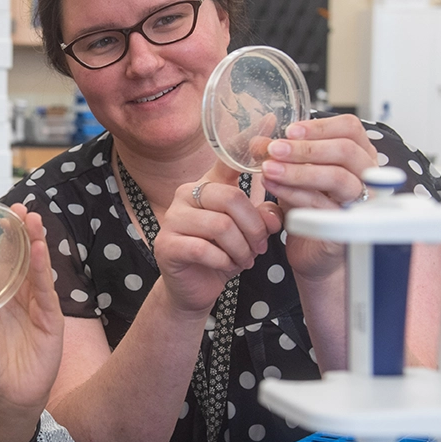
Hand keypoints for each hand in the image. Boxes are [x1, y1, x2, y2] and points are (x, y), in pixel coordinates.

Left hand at [0, 204, 64, 416]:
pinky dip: (43, 269)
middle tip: (19, 207)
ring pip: (37, 267)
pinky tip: (40, 250)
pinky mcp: (50, 319)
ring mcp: (36, 305)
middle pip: (22, 257)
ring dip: (36, 242)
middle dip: (22, 231)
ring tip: (33, 219)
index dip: (0, 237)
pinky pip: (46, 290)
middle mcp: (18, 295)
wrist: (6, 396)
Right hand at [151, 163, 282, 314]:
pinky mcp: (166, 245)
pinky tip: (227, 266)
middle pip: (230, 198)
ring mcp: (172, 219)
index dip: (245, 156)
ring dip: (241, 248)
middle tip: (260, 247)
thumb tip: (273, 217)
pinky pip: (203, 249)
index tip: (266, 154)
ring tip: (245, 260)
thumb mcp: (248, 233)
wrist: (195, 287)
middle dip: (254, 227)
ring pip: (220, 226)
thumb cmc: (221, 254)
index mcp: (206, 185)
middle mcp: (184, 195)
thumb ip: (263, 218)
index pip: (226, 163)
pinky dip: (223, 261)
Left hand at [260, 115, 377, 278]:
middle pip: (346, 150)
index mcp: (358, 156)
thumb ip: (280, 157)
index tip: (290, 131)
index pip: (350, 128)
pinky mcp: (348, 226)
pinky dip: (295, 194)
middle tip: (274, 149)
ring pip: (338, 178)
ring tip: (268, 168)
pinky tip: (273, 186)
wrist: (311, 250)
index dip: (320, 126)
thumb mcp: (294, 174)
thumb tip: (258, 140)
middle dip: (306, 148)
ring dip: (299, 170)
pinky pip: (324, 206)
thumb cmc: (310, 208)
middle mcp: (366, 177)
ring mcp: (361, 202)